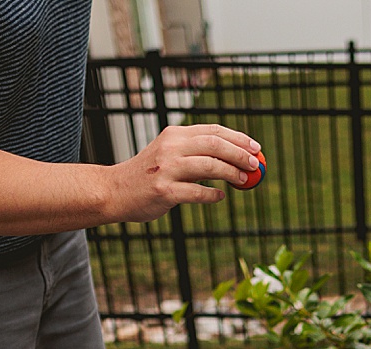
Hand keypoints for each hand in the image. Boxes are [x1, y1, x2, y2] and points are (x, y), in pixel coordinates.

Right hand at [108, 124, 261, 222]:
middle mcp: (170, 148)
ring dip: (231, 173)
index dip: (238, 138)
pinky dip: (212, 195)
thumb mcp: (169, 154)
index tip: (255, 148)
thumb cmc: (148, 175)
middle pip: (214, 144)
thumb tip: (233, 158)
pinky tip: (219, 196)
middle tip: (255, 165)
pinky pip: (196, 192)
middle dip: (239, 154)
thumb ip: (195, 153)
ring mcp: (166, 169)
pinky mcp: (164, 191)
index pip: (213, 130)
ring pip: (209, 166)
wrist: (115, 191)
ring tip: (244, 180)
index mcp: (174, 135)